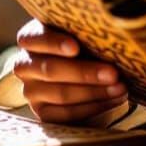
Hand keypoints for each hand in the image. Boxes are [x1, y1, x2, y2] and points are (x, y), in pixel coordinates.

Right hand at [13, 19, 127, 123]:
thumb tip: (111, 35)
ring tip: (120, 87)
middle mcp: (25, 65)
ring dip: (95, 91)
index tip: (76, 48)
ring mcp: (31, 91)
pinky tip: (114, 99)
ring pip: (61, 94)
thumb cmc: (82, 43)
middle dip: (85, 72)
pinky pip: (67, 114)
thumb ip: (85, 32)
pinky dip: (94, 107)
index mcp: (30, 38)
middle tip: (113, 73)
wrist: (79, 71)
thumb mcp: (79, 33)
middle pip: (51, 70)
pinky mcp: (42, 112)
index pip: (34, 38)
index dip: (54, 43)